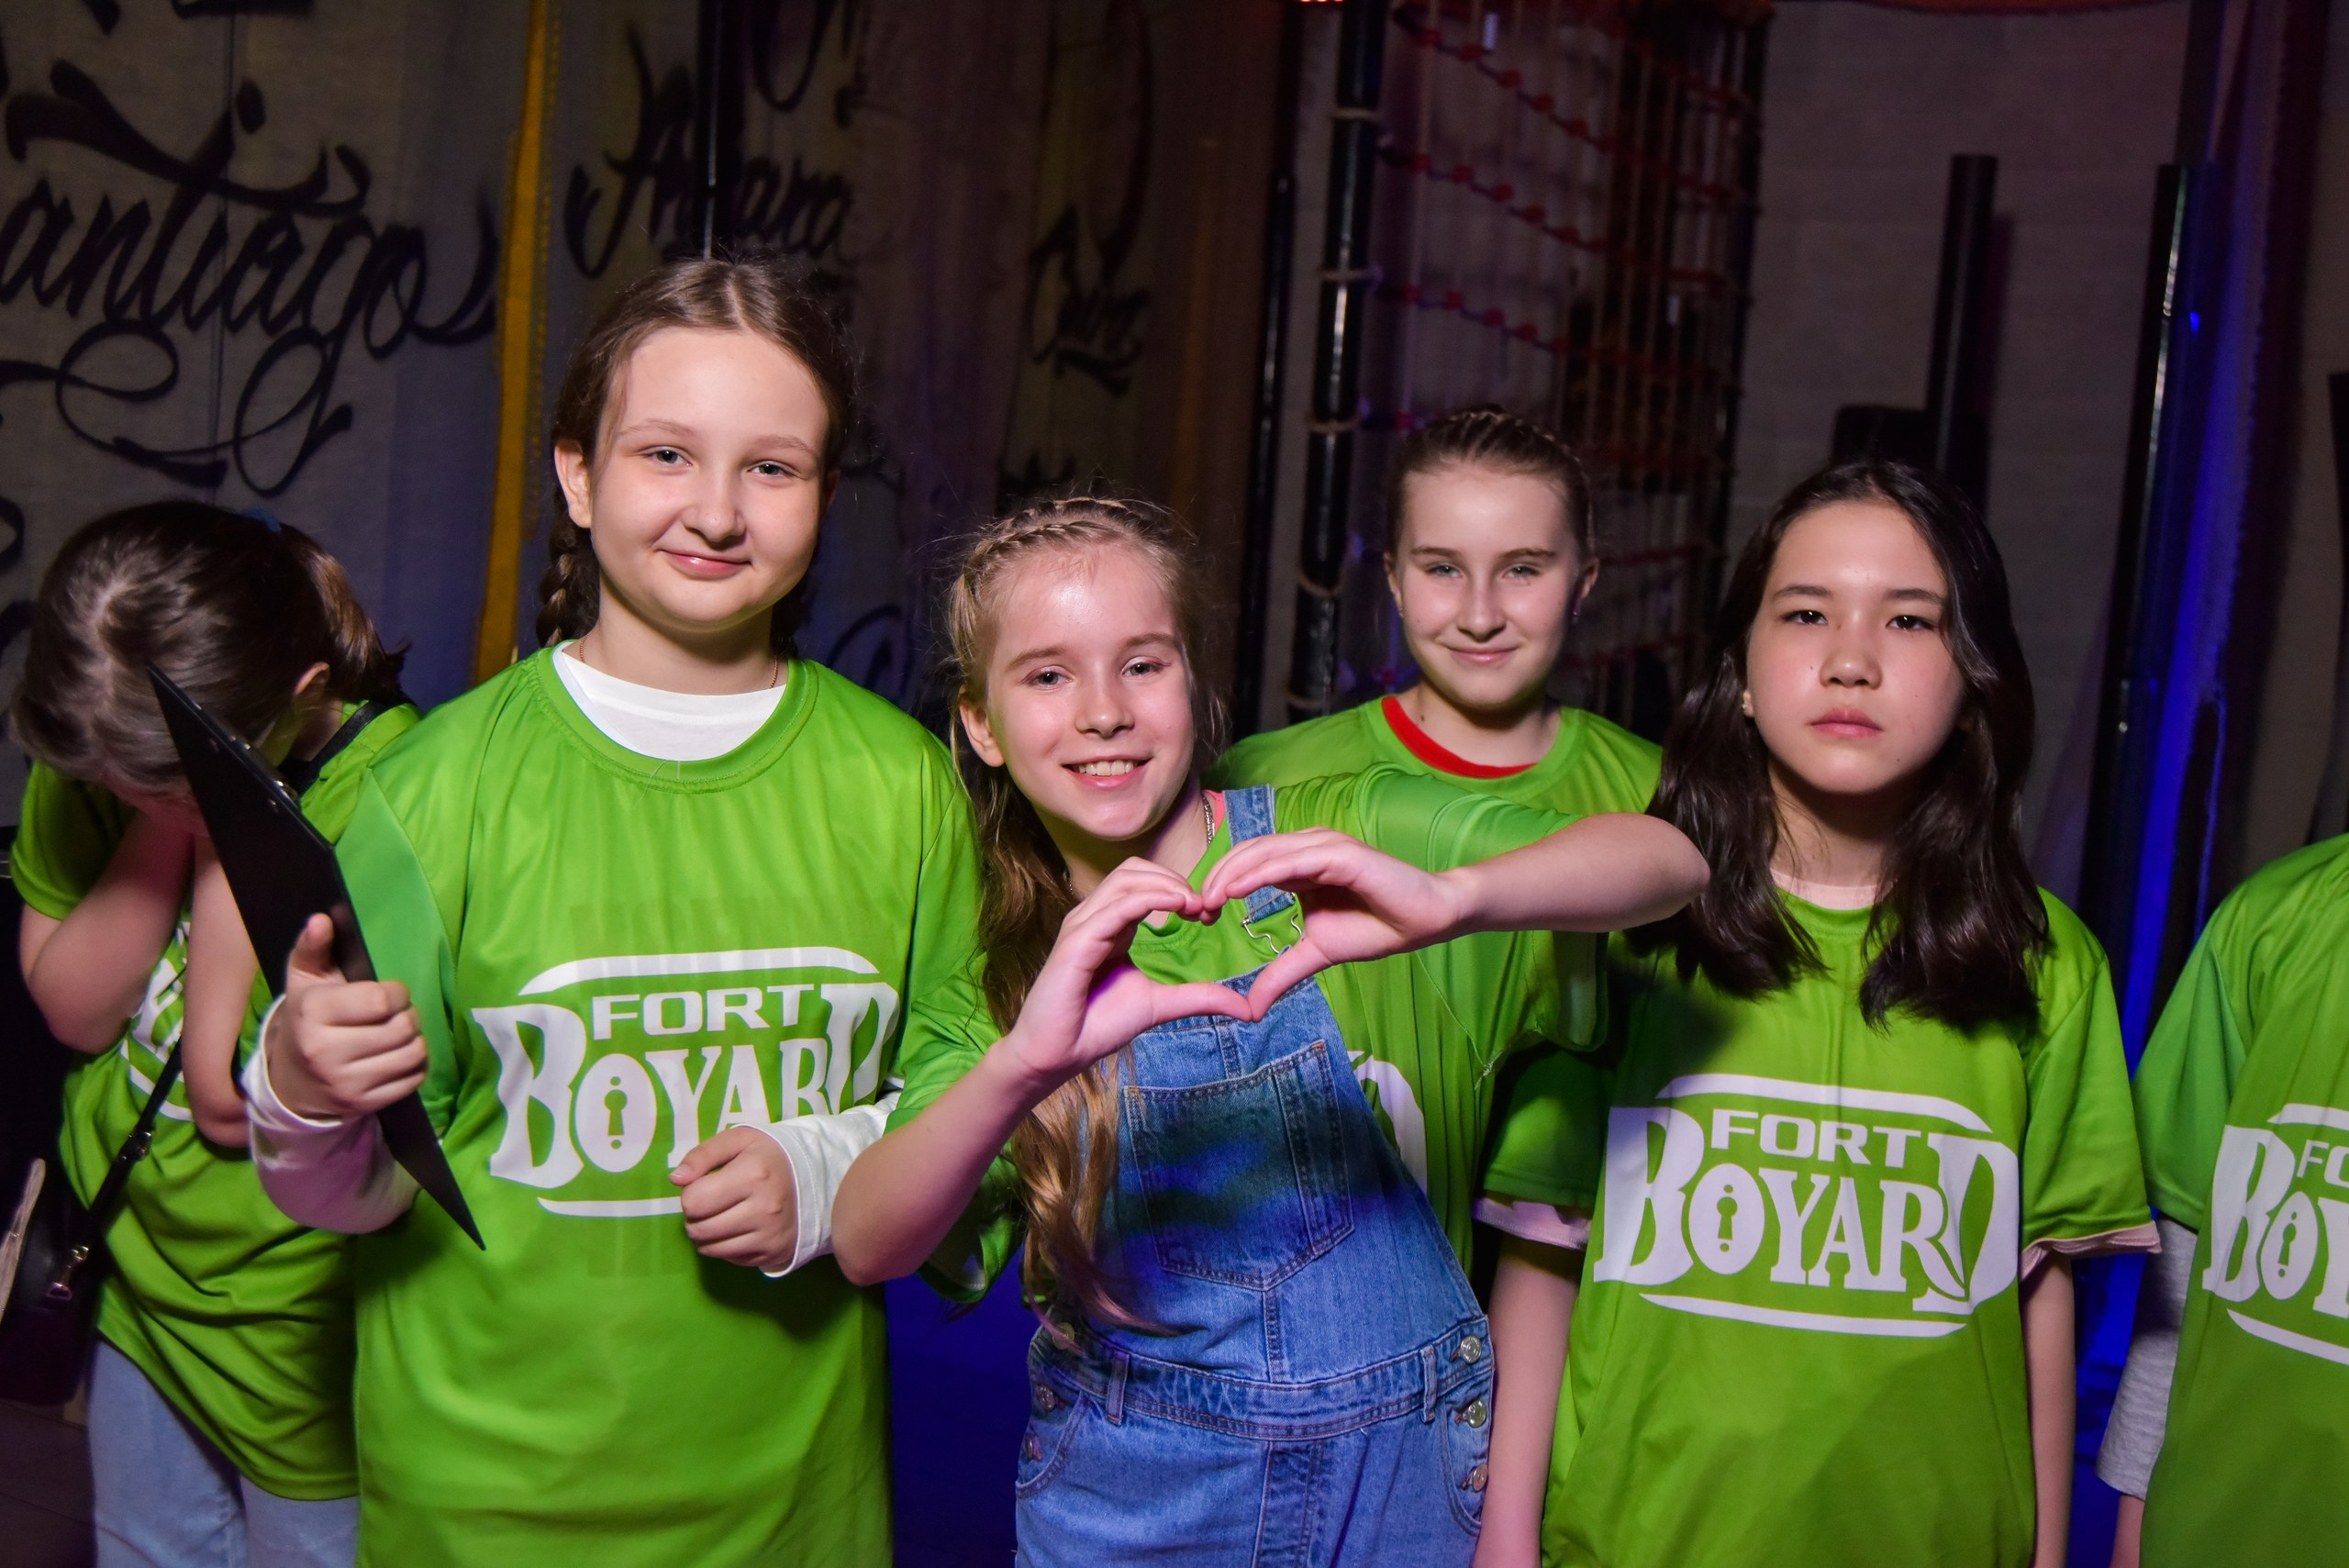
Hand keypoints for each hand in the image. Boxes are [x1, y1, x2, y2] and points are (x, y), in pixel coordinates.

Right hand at [265, 913, 425, 1121]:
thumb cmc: (307, 1019)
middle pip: (402, 1027)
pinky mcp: (363, 1105)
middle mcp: (326, 1052)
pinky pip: (413, 1079)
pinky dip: (415, 1065)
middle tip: (396, 1014)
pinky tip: (398, 1056)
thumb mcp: (304, 980)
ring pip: (413, 1054)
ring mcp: (345, 1083)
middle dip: (408, 1015)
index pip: (382, 1000)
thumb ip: (314, 947)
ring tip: (398, 1033)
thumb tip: (322, 920)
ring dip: (415, 1039)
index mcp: (313, 1015)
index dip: (397, 993)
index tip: (390, 993)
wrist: (292, 1081)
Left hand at [673, 1126, 798, 1269]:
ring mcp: (770, 1234)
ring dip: (707, 1233)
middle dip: (696, 1216)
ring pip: (709, 1249)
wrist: (813, 1177)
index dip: (691, 1192)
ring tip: (723, 1214)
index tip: (707, 1184)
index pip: (693, 1201)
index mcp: (753, 1175)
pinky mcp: (772, 1253)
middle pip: (697, 1229)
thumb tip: (676, 1179)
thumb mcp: (737, 1141)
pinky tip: (739, 1227)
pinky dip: (725, 1245)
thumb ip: (702, 1155)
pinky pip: (728, 1258)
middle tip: (712, 1201)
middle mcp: (764, 1208)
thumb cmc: (766, 1157)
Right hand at [995, 859, 1254, 1094]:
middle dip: (1174, 878)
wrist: (1057, 1054)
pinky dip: (1150, 899)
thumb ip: (1199, 998)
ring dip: (1166, 885)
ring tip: (1194, 905)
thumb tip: (1247, 1008)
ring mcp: (1082, 926)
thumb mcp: (1161, 1005)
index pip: (1144, 882)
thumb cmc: (1097, 1026)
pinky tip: (1177, 908)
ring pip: (1125, 880)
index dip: (1179, 888)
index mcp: (1111, 925)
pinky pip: (1116, 907)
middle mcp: (1094, 918)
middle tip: (1205, 905)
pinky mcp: (1076, 941)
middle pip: (1134, 870)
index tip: (1209, 912)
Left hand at [1198, 829, 1468, 1010]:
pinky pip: (1291, 861)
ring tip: (1207, 900)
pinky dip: (1260, 873)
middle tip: (1192, 909)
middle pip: (1247, 853)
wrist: (1425, 920)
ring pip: (1264, 853)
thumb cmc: (1376, 928)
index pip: (1247, 864)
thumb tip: (1249, 1008)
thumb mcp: (1316, 953)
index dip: (1220, 884)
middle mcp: (1307, 847)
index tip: (1199, 916)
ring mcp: (1323, 846)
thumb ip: (1281, 972)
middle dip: (1216, 878)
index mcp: (1298, 864)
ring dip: (1231, 875)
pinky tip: (1236, 891)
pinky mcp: (1339, 853)